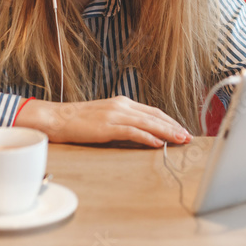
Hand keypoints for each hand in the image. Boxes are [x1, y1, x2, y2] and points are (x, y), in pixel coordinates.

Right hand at [13, 96, 192, 148]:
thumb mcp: (105, 117)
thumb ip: (123, 123)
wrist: (57, 118)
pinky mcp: (108, 126)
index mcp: (123, 103)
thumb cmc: (79, 121)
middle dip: (174, 126)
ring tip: (180, 140)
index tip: (181, 129)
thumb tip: (142, 135)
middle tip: (188, 136)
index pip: (153, 111)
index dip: (169, 121)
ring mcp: (115, 115)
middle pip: (155, 115)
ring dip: (167, 132)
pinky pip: (133, 131)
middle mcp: (122, 105)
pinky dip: (148, 137)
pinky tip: (158, 143)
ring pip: (148, 122)